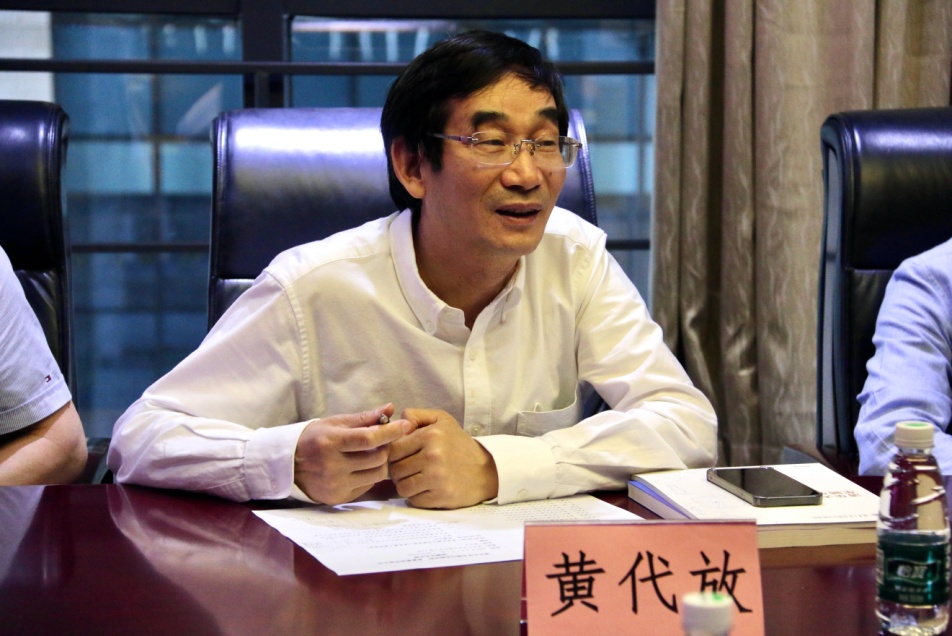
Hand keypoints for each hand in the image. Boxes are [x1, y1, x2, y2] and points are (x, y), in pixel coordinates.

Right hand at [294, 405, 412, 504]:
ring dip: (380, 463)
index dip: (390, 432)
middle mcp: (332, 466)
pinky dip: (369, 476)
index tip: (405, 425)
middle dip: (386, 447)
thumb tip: (390, 408)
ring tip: (372, 454)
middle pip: (377, 458)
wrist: (289, 465)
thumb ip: (364, 418)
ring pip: (377, 474)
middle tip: (382, 441)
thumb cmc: (315, 439)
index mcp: (331, 442)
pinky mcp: (338, 498)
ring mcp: (335, 484)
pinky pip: (367, 486)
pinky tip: (360, 467)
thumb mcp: (335, 423)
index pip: (368, 438)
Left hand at [388, 408, 498, 508]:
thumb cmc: (459, 444)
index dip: (393, 454)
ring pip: (402, 487)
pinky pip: (414, 500)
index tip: (402, 456)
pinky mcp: (441, 497)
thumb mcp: (442, 420)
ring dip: (406, 485)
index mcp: (430, 436)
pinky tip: (427, 489)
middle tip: (409, 469)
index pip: (393, 449)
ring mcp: (437, 478)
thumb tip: (397, 424)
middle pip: (395, 470)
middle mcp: (433, 456)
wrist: (487, 470)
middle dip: (398, 471)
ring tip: (417, 479)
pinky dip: (417, 497)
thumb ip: (416, 415)